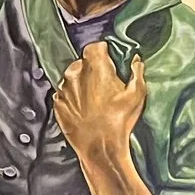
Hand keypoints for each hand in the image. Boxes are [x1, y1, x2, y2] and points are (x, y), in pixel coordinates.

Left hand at [54, 41, 143, 165]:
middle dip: (93, 69)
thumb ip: (137, 72)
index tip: (109, 60)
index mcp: (95, 67)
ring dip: (81, 84)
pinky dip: (73, 98)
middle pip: (83, 62)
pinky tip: (85, 108)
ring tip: (95, 100)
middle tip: (105, 84)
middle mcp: (75, 74)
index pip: (95, 47)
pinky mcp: (57, 103)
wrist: (99, 147)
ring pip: (72, 78)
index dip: (103, 52)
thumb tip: (136, 61)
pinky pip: (65, 94)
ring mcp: (64, 89)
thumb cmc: (118, 121)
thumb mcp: (137, 94)